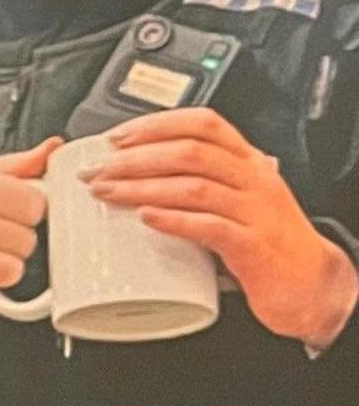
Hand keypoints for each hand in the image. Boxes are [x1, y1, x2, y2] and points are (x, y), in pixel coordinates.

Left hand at [81, 108, 358, 348]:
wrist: (309, 281)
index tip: (115, 138)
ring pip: (194, 186)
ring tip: (106, 193)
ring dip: (142, 187)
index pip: (204, 124)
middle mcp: (254, 179)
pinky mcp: (253, 246)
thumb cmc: (266, 241)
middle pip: (190, 152)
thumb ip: (200, 183)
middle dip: (135, 158)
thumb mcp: (237, 200)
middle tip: (96, 171)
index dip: (156, 125)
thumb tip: (136, 175)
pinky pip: (210, 227)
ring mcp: (256, 211)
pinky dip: (174, 220)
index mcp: (248, 162)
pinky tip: (146, 218)